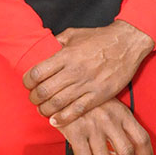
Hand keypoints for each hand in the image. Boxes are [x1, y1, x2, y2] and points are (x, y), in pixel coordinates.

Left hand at [22, 21, 154, 124]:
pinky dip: (63, 118)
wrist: (127, 42)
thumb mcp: (74, 34)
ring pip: (58, 103)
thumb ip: (56, 42)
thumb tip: (41, 49)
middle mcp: (74, 70)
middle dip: (34, 98)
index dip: (27, 82)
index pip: (37, 73)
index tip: (28, 84)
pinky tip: (56, 120)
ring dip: (45, 110)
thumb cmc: (99, 38)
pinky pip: (77, 110)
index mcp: (66, 55)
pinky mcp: (99, 95)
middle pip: (44, 91)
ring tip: (43, 109)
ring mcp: (87, 84)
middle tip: (34, 99)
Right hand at [59, 98, 153, 154]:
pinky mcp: (76, 132)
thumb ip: (122, 123)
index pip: (141, 138)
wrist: (63, 90)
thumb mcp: (111, 106)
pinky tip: (82, 148)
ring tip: (95, 151)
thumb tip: (134, 150)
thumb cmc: (89, 101)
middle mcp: (110, 120)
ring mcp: (93, 127)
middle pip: (126, 153)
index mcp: (122, 113)